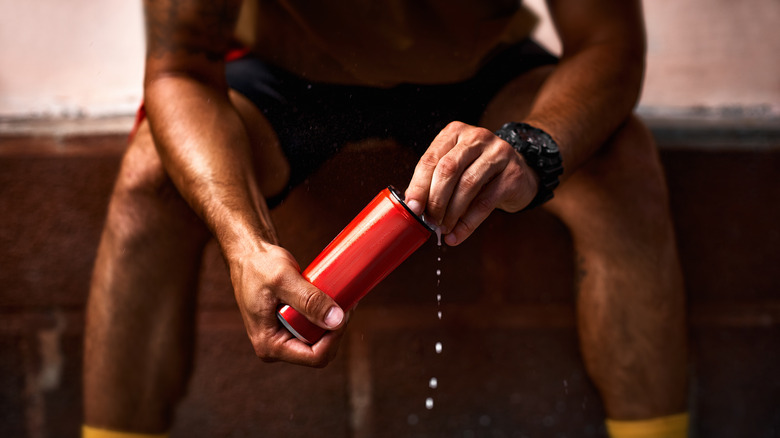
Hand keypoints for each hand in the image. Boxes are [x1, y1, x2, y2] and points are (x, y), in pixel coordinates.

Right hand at [227, 243, 347, 366]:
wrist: (247, 255)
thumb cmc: (259, 265)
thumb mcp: (284, 280)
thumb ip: (310, 300)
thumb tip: (336, 320)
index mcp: (269, 345)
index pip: (314, 356)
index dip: (335, 337)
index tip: (344, 311)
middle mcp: (275, 346)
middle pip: (320, 350)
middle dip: (335, 327)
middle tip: (346, 300)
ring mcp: (282, 337)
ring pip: (319, 339)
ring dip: (332, 320)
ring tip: (340, 296)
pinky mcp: (288, 326)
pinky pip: (313, 328)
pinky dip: (325, 314)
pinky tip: (332, 297)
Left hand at [405, 121, 538, 245]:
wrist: (520, 174)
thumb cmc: (479, 172)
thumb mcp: (456, 168)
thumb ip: (435, 181)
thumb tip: (414, 207)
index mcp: (455, 132)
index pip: (431, 159)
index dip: (419, 186)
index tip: (412, 208)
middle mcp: (477, 137)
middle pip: (448, 169)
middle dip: (435, 200)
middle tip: (429, 221)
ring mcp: (498, 153)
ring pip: (467, 185)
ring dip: (451, 212)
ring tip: (443, 229)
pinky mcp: (512, 173)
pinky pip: (485, 202)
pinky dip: (468, 223)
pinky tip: (457, 235)